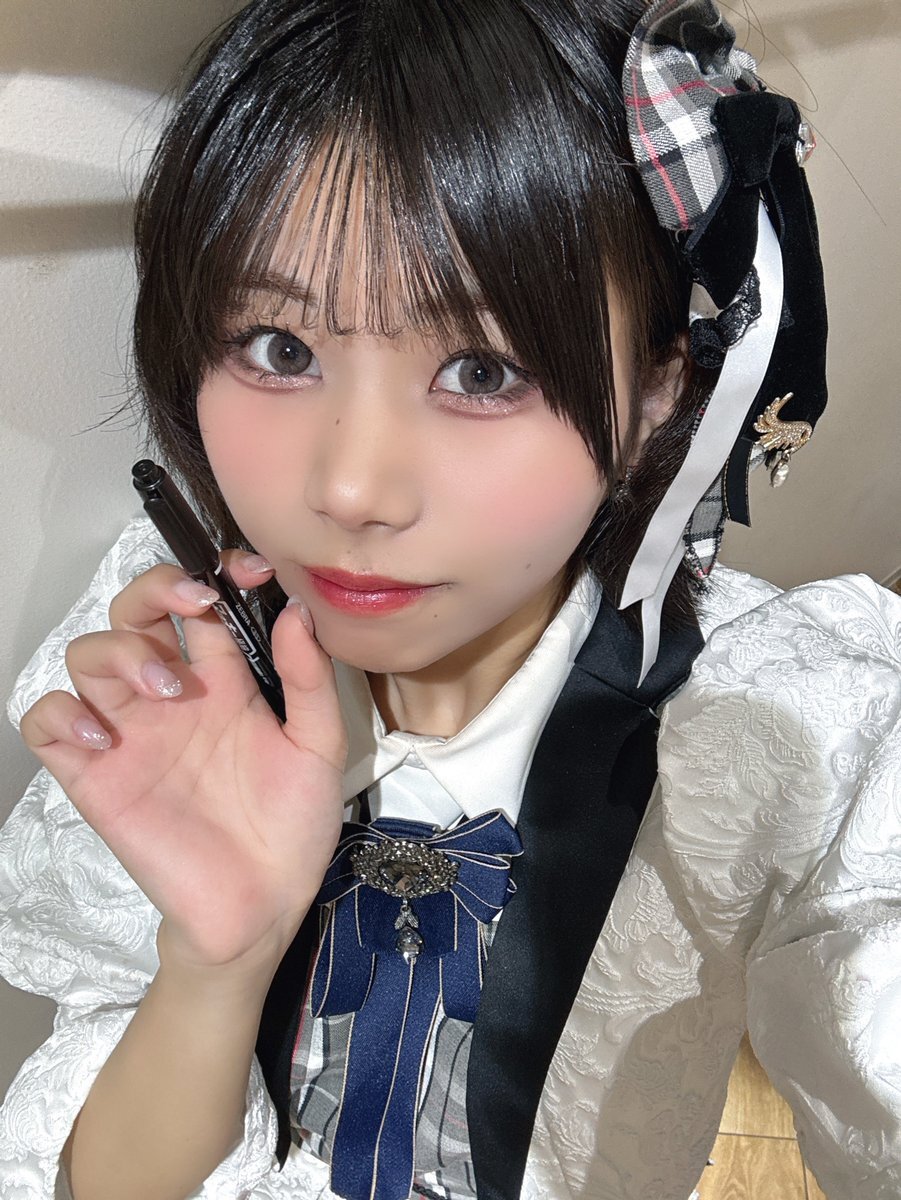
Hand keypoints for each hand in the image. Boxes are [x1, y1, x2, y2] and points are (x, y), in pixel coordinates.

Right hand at [20, 554, 346, 973]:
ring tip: (168, 691)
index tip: (248, 570)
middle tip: (194, 602)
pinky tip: (103, 732)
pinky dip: (60, 711)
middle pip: (133, 612)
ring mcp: (128, 731)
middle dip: (154, 589)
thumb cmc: (292, 826)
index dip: (215, 575)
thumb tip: (295, 611)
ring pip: (87, 654)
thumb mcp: (319, 748)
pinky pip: (46, 721)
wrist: (262, 906)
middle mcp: (170, 695)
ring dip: (120, 652)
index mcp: (224, 681)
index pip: (200, 606)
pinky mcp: (93, 774)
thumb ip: (308, 680)